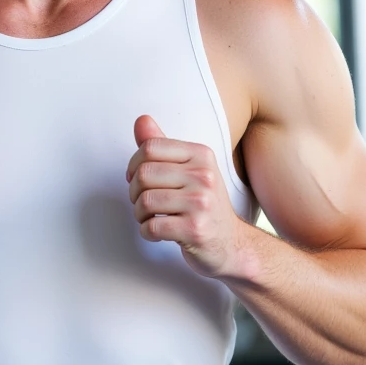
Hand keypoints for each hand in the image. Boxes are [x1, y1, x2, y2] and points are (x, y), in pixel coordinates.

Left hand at [126, 115, 243, 278]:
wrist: (231, 244)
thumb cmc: (204, 206)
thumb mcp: (189, 171)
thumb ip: (163, 148)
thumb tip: (141, 120)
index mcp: (201, 155)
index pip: (150, 147)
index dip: (134, 164)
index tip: (137, 179)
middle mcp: (204, 176)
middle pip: (143, 174)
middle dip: (134, 192)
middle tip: (143, 203)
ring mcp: (201, 203)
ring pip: (144, 201)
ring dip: (139, 214)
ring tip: (150, 218)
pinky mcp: (194, 229)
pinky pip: (151, 227)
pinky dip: (146, 232)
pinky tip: (158, 232)